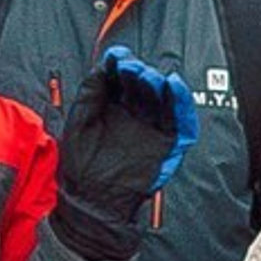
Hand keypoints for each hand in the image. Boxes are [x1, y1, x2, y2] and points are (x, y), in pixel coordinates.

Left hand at [52, 50, 201, 258]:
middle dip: (139, 73)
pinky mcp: (167, 144)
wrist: (91, 202)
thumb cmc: (80, 168)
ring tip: (148, 76)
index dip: (122, 66)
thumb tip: (101, 68)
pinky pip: (180, 121)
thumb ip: (90, 94)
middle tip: (131, 69)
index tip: (117, 57)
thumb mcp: (79, 122)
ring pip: (163, 99)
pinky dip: (180, 103)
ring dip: (158, 83)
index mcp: (113, 111)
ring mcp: (152, 130)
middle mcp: (134, 118)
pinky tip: (174, 86)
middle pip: (144, 87)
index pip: (123, 81)